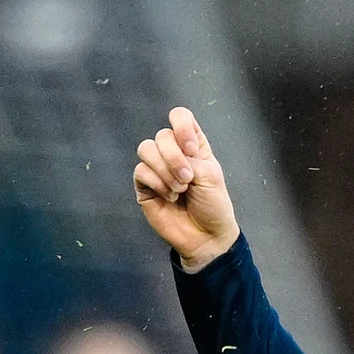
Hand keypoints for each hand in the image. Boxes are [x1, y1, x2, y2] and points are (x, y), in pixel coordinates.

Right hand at [133, 107, 239, 270]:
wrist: (206, 235)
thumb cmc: (213, 205)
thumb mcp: (210, 176)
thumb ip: (189, 157)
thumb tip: (165, 156)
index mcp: (194, 146)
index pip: (180, 117)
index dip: (181, 126)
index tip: (191, 149)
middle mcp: (174, 153)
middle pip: (162, 136)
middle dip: (175, 158)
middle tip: (188, 179)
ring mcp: (157, 168)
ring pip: (146, 149)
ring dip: (165, 170)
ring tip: (180, 189)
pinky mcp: (144, 184)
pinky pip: (141, 171)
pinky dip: (158, 183)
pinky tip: (170, 197)